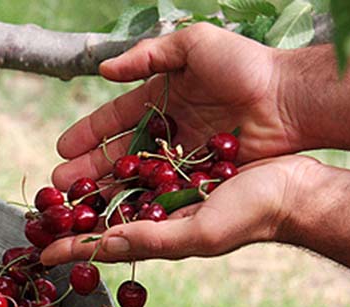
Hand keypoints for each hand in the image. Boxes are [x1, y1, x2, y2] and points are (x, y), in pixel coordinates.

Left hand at [41, 156, 319, 264]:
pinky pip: (143, 169)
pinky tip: (105, 156)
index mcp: (160, 240)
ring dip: (90, 191)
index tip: (39, 253)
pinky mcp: (182, 172)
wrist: (293, 189)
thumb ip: (151, 239)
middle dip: (73, 221)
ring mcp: (170, 197)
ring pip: (119, 195)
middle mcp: (160, 221)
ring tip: (61, 184)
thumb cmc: (252, 216)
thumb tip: (104, 246)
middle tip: (40, 212)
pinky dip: (120, 165)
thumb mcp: (198, 233)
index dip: (72, 252)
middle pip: (106, 223)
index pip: (105, 248)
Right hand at [52, 23, 298, 190]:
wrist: (290, 99)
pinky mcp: (200, 178)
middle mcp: (167, 131)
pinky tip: (119, 218)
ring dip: (108, 193)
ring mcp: (183, 158)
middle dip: (87, 171)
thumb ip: (149, 54)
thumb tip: (105, 71)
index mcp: (160, 99)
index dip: (87, 134)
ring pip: (137, 179)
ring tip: (81, 208)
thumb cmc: (246, 65)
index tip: (60, 149)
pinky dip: (142, 205)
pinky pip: (165, 193)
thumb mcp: (195, 45)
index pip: (114, 119)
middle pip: (118, 155)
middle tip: (59, 187)